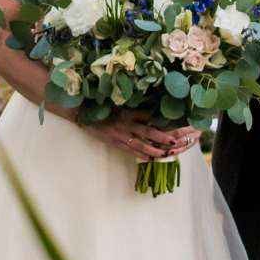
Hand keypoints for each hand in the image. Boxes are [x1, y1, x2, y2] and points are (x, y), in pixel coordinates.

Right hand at [82, 113, 201, 161]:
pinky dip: (141, 155)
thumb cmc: (103, 105)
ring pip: (141, 144)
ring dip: (155, 149)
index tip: (177, 120)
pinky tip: (151, 158)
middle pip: (149, 131)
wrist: (82, 114)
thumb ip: (135, 104)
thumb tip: (154, 103)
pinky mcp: (114, 143)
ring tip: (167, 153)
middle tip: (176, 141)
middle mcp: (126, 123)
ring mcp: (120, 135)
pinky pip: (130, 151)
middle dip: (163, 137)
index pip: (150, 115)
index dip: (163, 119)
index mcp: (129, 111)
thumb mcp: (120, 101)